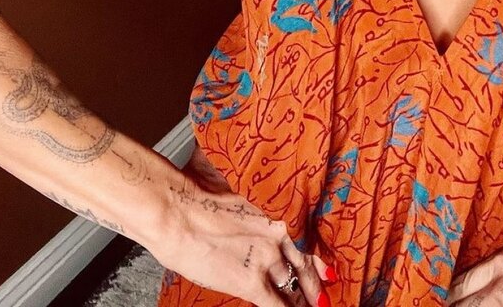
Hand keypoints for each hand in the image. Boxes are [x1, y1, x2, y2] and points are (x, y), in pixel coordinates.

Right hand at [151, 143, 333, 306]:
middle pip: (301, 268)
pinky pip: (276, 305)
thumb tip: (243, 232)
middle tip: (324, 300)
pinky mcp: (251, 283)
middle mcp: (274, 237)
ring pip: (292, 289)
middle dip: (314, 288)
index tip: (324, 273)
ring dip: (301, 302)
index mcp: (268, 220)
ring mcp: (265, 261)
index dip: (313, 264)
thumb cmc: (194, 205)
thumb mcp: (232, 207)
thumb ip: (247, 224)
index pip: (298, 246)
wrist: (178, 212)